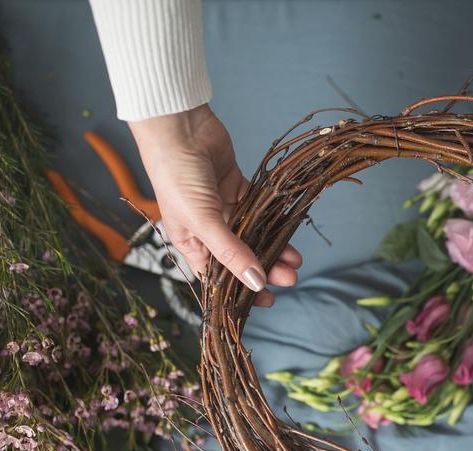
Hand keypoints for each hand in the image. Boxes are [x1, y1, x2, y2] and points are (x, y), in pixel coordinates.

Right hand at [128, 104, 300, 306]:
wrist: (179, 127)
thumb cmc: (176, 175)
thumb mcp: (202, 220)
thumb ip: (231, 251)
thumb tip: (255, 283)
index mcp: (190, 242)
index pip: (218, 276)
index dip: (240, 290)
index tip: (265, 301)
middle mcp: (207, 228)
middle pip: (241, 257)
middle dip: (266, 269)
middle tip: (290, 279)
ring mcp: (224, 207)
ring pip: (255, 234)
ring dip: (274, 247)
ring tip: (295, 260)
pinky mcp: (238, 187)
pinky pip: (260, 210)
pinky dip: (274, 220)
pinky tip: (289, 230)